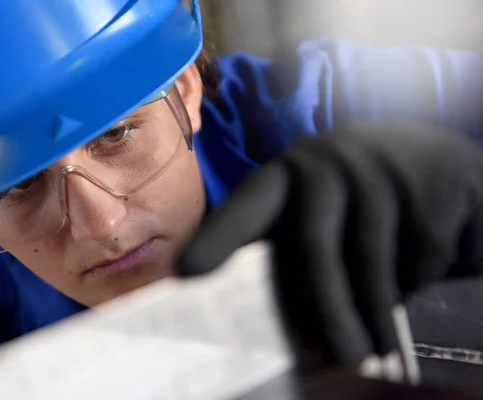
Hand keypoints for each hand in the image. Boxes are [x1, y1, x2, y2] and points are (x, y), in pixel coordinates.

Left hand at [177, 121, 482, 382]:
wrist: (427, 153)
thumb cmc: (356, 199)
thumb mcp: (318, 211)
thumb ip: (293, 251)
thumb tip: (278, 325)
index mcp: (285, 174)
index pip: (247, 208)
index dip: (219, 239)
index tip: (188, 272)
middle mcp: (325, 161)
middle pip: (316, 247)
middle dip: (326, 310)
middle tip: (342, 360)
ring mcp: (378, 164)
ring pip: (375, 259)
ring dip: (378, 312)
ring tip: (381, 350)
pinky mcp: (435, 173)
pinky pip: (426, 251)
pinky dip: (424, 277)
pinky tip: (418, 278)